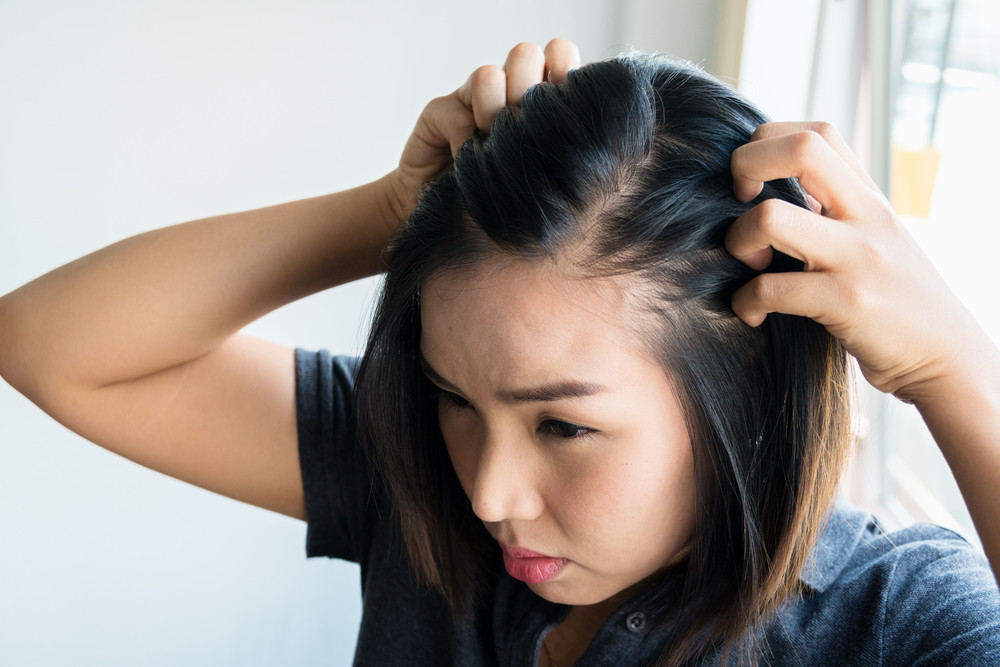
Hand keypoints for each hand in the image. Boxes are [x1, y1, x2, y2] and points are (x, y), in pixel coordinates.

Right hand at [382, 39, 581, 223]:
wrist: (449, 225)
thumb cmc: (504, 205)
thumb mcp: (539, 176)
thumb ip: (559, 145)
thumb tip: (582, 125)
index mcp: (543, 102)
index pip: (559, 56)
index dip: (563, 62)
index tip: (567, 86)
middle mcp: (509, 93)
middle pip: (525, 56)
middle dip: (528, 89)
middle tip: (524, 128)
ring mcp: (474, 100)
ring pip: (489, 76)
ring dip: (494, 115)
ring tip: (492, 148)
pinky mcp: (441, 111)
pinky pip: (459, 113)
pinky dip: (466, 143)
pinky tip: (467, 163)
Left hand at [724, 121, 992, 402]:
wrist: (943, 357)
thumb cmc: (893, 299)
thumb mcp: (872, 238)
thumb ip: (832, 210)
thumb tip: (765, 191)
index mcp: (867, 196)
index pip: (815, 131)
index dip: (767, 144)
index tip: (750, 184)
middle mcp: (867, 215)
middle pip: (799, 149)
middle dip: (745, 166)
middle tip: (737, 204)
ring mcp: (859, 257)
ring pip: (770, 217)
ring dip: (738, 241)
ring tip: (749, 266)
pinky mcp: (848, 302)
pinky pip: (771, 288)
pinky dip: (745, 301)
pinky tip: (751, 312)